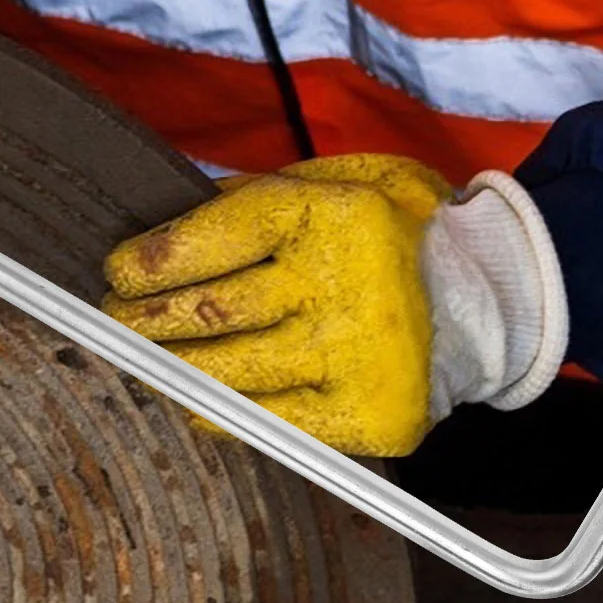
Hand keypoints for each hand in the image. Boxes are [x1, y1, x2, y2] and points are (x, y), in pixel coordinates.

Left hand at [102, 153, 567, 456]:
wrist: (490, 297)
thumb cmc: (391, 231)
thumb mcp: (337, 179)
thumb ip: (257, 197)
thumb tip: (167, 217)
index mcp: (334, 215)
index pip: (219, 237)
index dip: (156, 259)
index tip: (117, 272)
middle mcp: (345, 286)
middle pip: (212, 310)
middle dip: (144, 319)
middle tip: (112, 319)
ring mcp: (356, 357)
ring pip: (228, 373)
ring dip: (170, 369)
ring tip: (139, 359)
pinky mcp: (368, 415)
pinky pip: (268, 424)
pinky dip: (221, 414)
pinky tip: (195, 401)